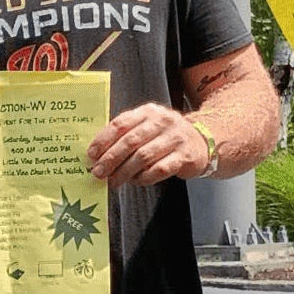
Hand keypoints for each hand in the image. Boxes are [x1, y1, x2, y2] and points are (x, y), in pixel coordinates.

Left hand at [87, 103, 207, 188]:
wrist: (202, 142)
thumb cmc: (165, 137)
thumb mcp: (148, 126)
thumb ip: (127, 134)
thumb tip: (98, 154)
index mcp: (148, 112)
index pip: (120, 124)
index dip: (103, 140)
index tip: (91, 154)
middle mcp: (162, 121)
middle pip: (130, 141)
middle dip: (110, 159)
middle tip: (98, 172)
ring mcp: (175, 138)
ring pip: (143, 157)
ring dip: (124, 172)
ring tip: (113, 181)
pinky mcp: (185, 156)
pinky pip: (159, 170)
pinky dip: (144, 178)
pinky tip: (136, 181)